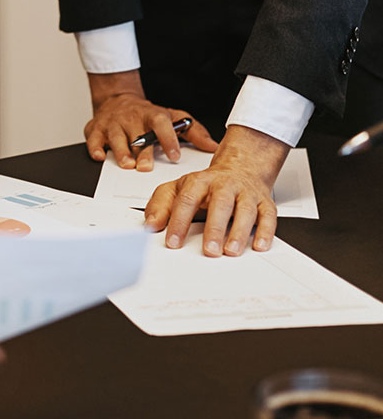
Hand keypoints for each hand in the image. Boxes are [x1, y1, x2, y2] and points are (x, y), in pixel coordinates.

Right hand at [84, 70, 216, 168]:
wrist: (117, 99)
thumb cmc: (147, 115)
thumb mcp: (172, 117)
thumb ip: (193, 132)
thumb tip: (213, 147)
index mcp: (152, 115)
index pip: (162, 123)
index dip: (168, 139)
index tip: (175, 155)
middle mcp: (132, 118)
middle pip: (138, 134)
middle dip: (142, 151)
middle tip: (146, 167)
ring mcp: (113, 123)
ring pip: (116, 137)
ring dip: (121, 151)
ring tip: (127, 165)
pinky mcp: (96, 128)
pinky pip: (94, 138)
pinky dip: (96, 147)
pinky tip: (100, 156)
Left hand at [143, 124, 287, 255]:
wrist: (241, 167)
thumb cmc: (208, 184)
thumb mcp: (179, 188)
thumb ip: (161, 204)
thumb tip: (150, 224)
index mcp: (199, 181)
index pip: (187, 199)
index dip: (178, 221)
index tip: (173, 242)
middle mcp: (224, 185)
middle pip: (219, 203)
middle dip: (214, 227)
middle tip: (208, 250)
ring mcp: (245, 193)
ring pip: (245, 210)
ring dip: (239, 231)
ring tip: (231, 251)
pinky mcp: (264, 203)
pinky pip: (268, 216)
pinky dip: (266, 231)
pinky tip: (259, 245)